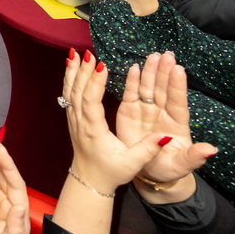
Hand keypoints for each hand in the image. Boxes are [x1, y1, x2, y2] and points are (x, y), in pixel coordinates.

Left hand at [62, 49, 168, 195]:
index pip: (90, 103)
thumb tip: (165, 137)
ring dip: (72, 72)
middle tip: (88, 53)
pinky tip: (71, 66)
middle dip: (82, 71)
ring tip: (74, 53)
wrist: (89, 181)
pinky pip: (69, 95)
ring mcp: (74, 120)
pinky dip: (69, 79)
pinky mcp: (73, 119)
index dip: (94, 83)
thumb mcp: (132, 164)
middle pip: (77, 92)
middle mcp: (80, 123)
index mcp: (93, 131)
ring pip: (69, 92)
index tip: (101, 65)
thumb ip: (148, 150)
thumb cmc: (111, 172)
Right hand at [114, 52, 215, 186]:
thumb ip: (195, 156)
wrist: (148, 172)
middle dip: (164, 72)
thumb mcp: (182, 164)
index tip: (179, 70)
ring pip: (149, 87)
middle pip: (163, 89)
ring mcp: (146, 110)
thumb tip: (212, 150)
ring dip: (151, 71)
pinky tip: (135, 68)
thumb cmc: (169, 167)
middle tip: (167, 55)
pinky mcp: (130, 111)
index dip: (178, 86)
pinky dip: (132, 80)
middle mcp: (162, 112)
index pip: (178, 101)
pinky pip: (131, 93)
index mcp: (177, 123)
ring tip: (154, 56)